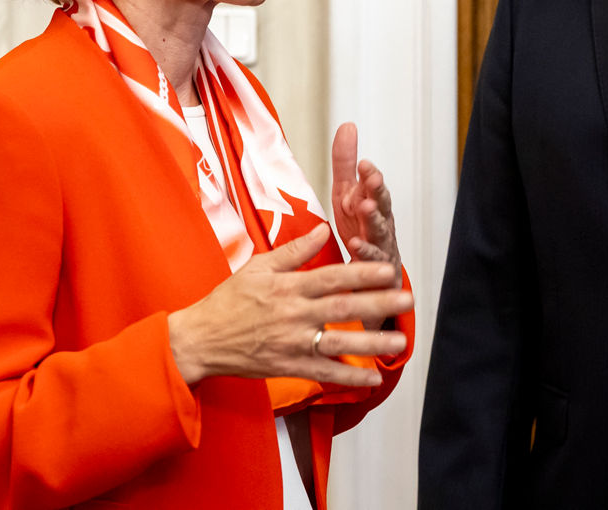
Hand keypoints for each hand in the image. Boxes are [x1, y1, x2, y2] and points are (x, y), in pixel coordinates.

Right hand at [167, 224, 411, 385]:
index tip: (388, 270)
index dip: (362, 274)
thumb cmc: (229, 300)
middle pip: (342, 309)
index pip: (332, 278)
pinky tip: (372, 379)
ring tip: (399, 341)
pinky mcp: (288, 366)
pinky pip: (323, 373)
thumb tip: (324, 229)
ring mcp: (292, 343)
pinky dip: (348, 377)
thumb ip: (294, 251)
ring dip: (371, 344)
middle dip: (377, 304)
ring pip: (338, 343)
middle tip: (407, 299)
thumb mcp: (258, 266)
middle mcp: (293, 315)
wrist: (201, 340)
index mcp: (287, 287)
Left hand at [331, 122, 402, 288]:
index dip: (371, 176)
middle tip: (371, 180)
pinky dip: (365, 253)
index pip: (374, 187)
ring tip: (365, 209)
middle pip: (381, 205)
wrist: (373, 279)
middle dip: (377, 192)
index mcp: (373, 204)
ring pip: (379, 231)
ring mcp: (381, 247)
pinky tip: (355, 246)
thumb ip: (346, 163)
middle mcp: (381, 223)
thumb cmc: (362, 231)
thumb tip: (348, 125)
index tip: (364, 163)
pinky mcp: (377, 270)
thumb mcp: (347, 194)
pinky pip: (372, 260)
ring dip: (373, 220)